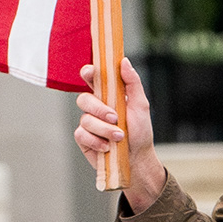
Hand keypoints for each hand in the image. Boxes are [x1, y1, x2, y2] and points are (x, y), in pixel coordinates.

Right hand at [72, 57, 156, 204]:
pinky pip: (81, 134)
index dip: (88, 73)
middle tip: (116, 118)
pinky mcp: (84, 138)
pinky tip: (107, 147)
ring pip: (85, 119)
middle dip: (100, 109)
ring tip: (119, 137)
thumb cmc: (140, 132)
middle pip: (84, 98)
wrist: (137, 160)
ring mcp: (88, 123)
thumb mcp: (141, 105)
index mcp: (108, 95)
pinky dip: (97, 141)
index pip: (92, 79)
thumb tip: (123, 61)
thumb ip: (132, 82)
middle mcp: (96, 107)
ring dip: (104, 129)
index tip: (90, 72)